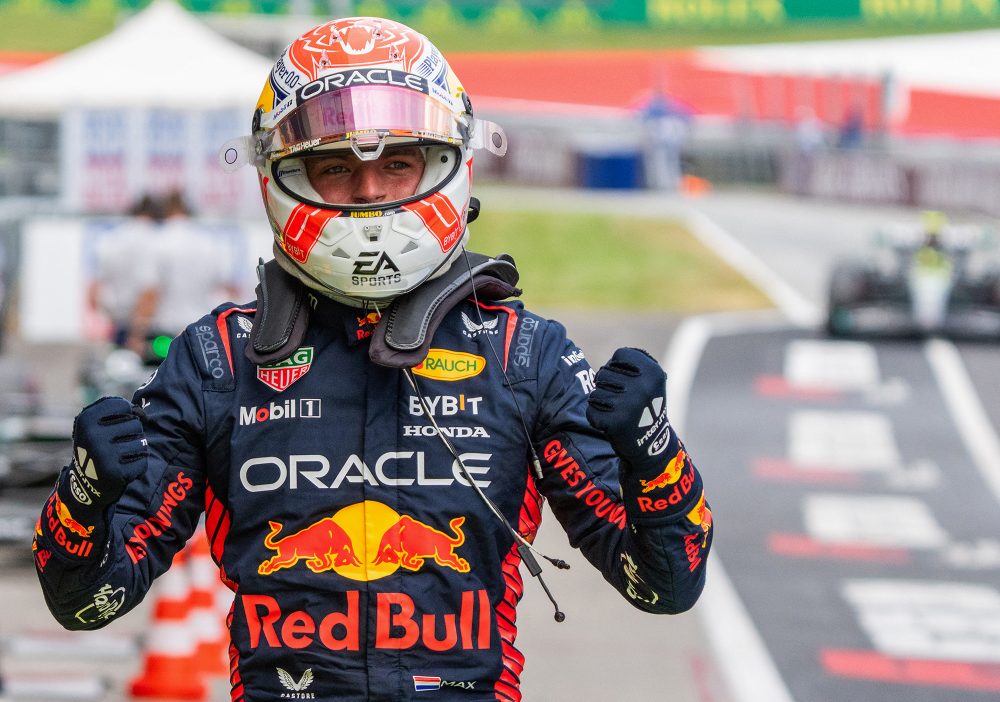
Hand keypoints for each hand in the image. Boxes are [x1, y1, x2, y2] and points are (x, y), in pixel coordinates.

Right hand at [58, 397, 147, 516]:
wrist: (85, 482)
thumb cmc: (97, 445)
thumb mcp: (97, 422)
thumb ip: (119, 409)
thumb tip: (143, 413)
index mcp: (86, 419)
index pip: (124, 405)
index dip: (124, 416)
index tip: (111, 427)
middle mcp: (93, 436)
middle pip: (136, 423)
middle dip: (131, 433)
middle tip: (114, 445)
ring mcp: (104, 455)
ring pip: (141, 441)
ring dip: (135, 449)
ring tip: (119, 456)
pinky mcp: (116, 472)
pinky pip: (143, 460)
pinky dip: (137, 464)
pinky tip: (122, 468)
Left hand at [586, 348, 699, 517]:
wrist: (651, 446)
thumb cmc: (646, 407)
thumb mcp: (651, 381)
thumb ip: (635, 362)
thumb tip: (614, 359)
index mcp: (654, 371)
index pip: (620, 354)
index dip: (619, 368)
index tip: (630, 382)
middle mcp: (642, 386)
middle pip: (603, 372)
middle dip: (608, 385)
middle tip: (624, 402)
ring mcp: (629, 404)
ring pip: (595, 392)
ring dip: (602, 402)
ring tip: (619, 412)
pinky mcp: (615, 422)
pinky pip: (591, 410)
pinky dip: (597, 417)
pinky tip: (612, 424)